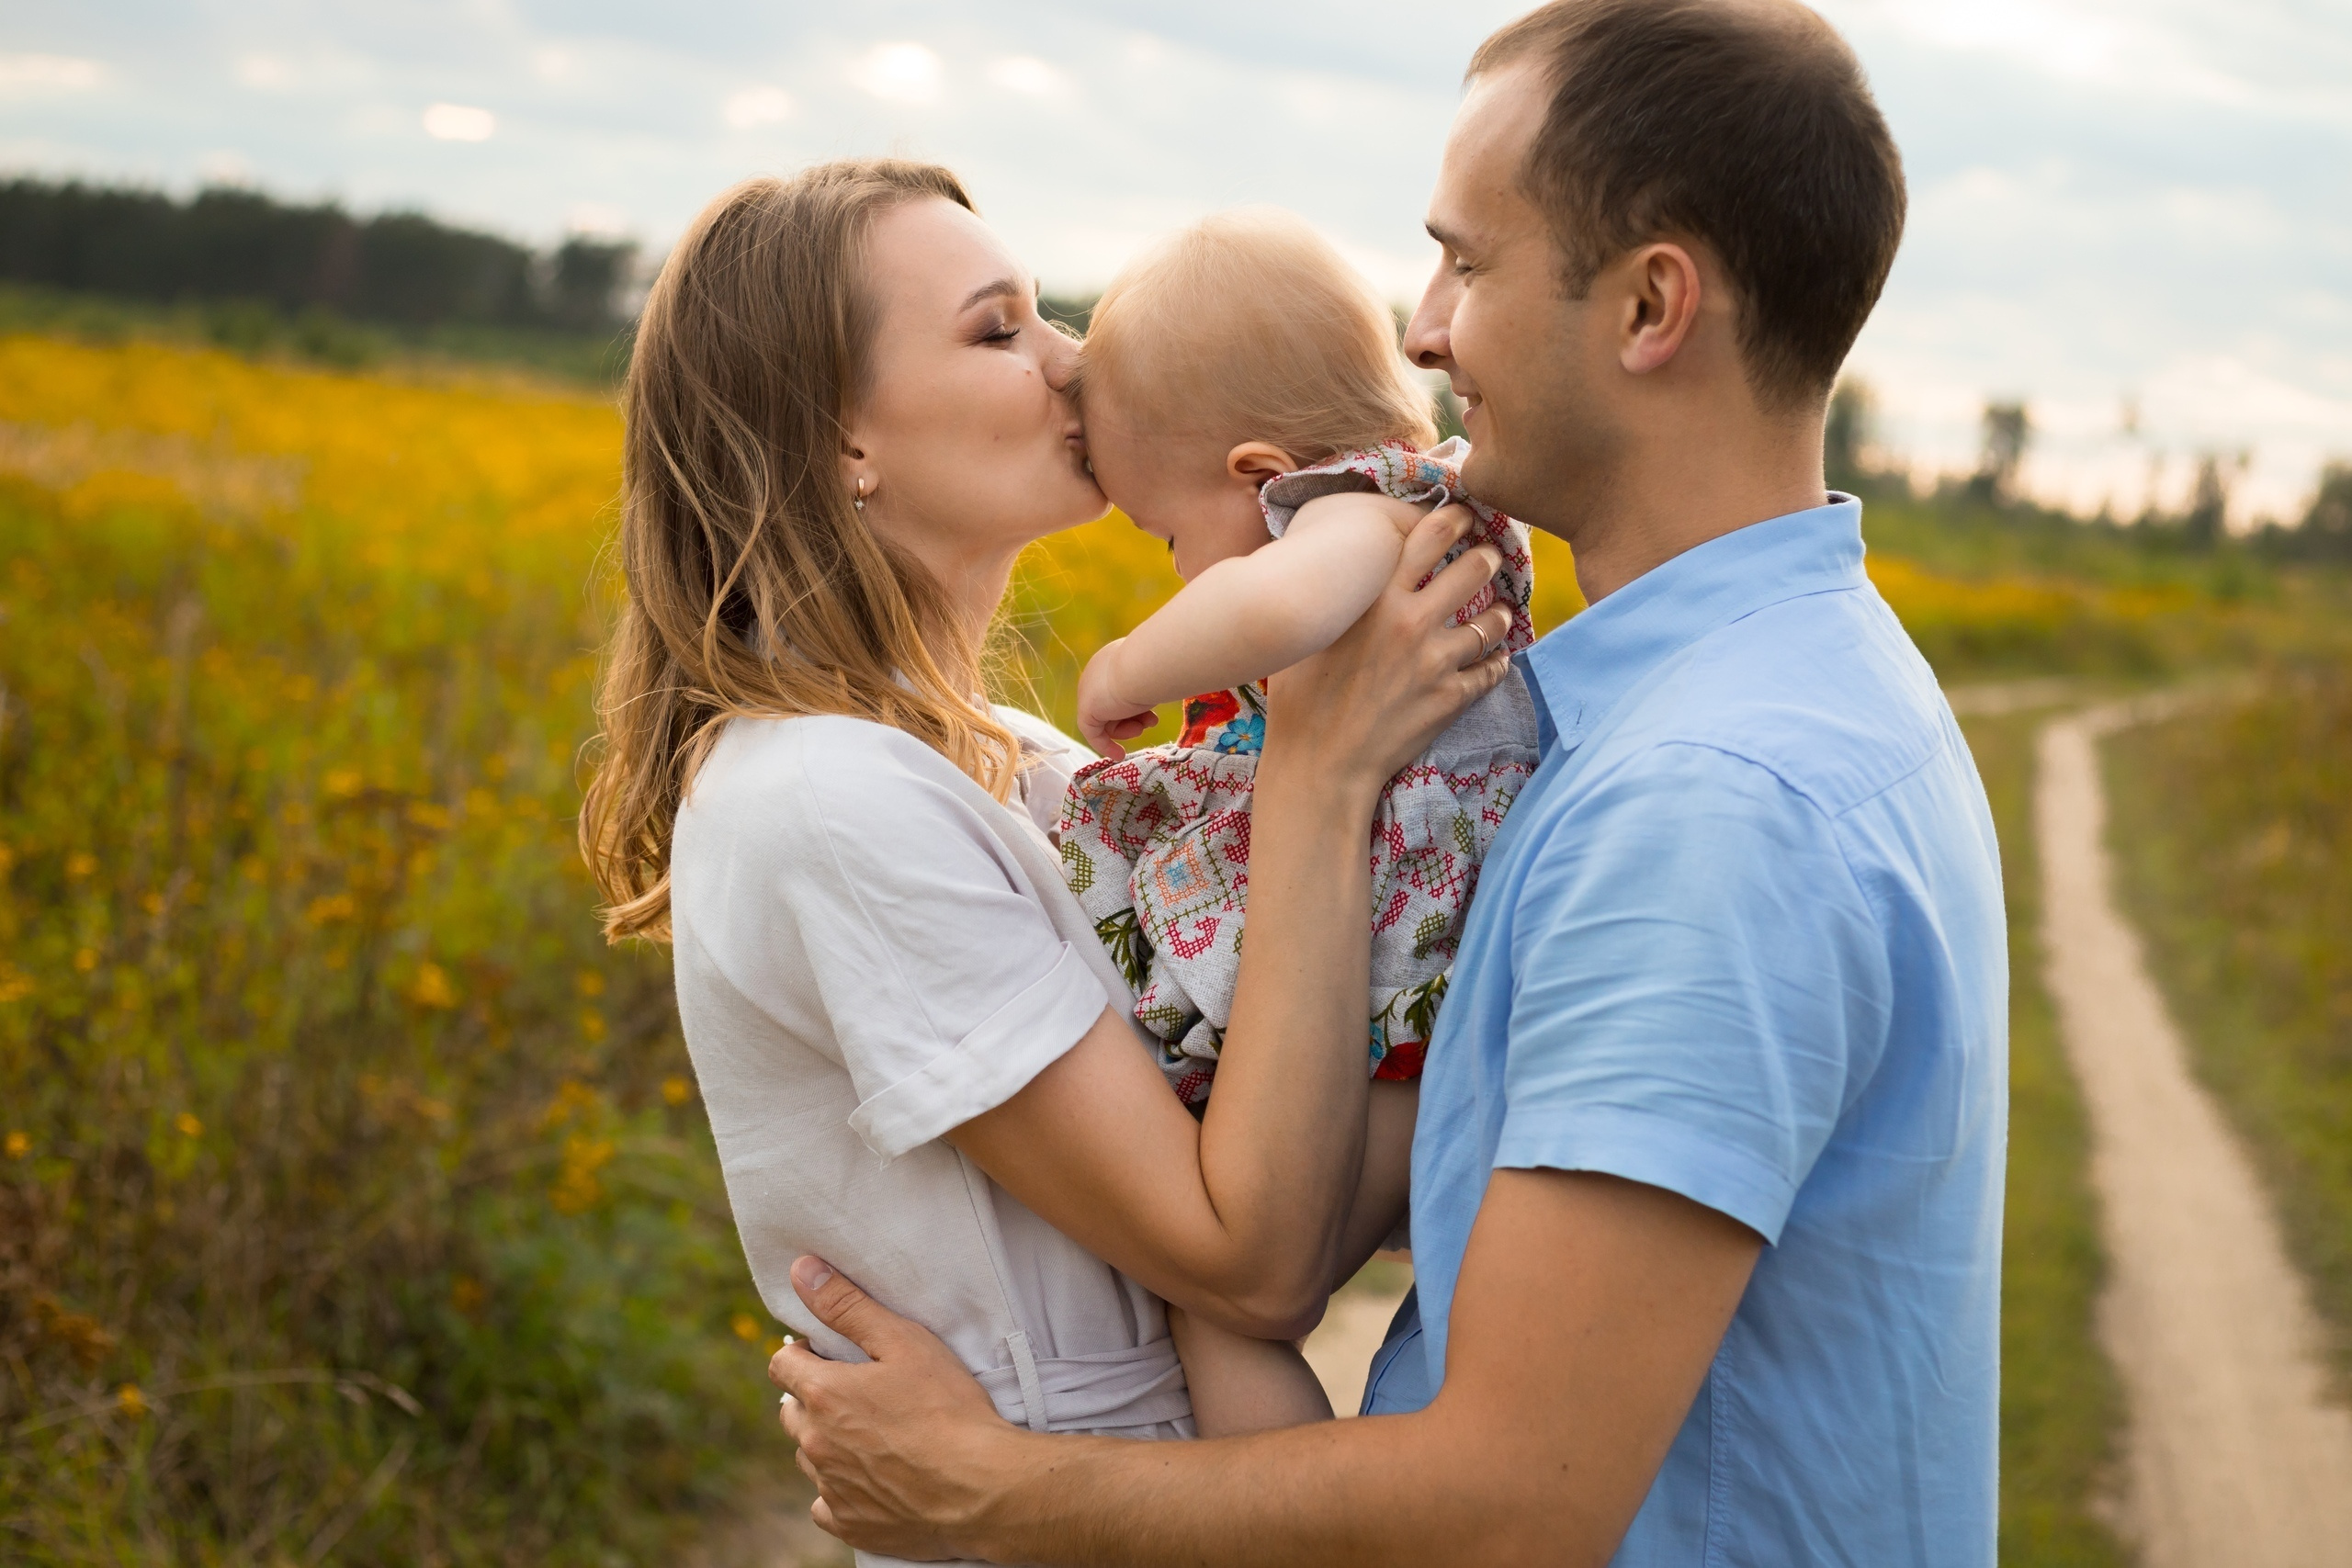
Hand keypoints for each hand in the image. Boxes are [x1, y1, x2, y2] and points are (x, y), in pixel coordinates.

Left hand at [768, 1255, 1025, 1561]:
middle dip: (812, 1397)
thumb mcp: (904, 1341)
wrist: (981, 1486)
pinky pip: (825, 1505)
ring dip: (825, 1442)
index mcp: (824, 1395)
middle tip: (853, 1391)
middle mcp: (817, 1444)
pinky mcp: (850, 1523)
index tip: (827, 1352)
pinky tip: (866, 1480)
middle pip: (791, 1412)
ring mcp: (831, 1488)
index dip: (802, 1353)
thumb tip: (802, 1271)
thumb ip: (848, 1306)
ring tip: (867, 1434)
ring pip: (809, 1457)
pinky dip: (838, 1491)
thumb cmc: (948, 1408)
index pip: (782, 1365)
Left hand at [1075, 638, 1158, 759]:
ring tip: (1145, 726)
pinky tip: (1119, 755)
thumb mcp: (1153, 673)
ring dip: (1127, 729)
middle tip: (1149, 722)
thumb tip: (1163, 682)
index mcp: (1110, 660)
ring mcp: (1088, 692)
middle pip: (1110, 706)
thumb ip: (1150, 681)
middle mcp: (1095, 674)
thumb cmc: (1157, 665)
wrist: (1147, 664)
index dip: (1133, 706)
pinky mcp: (1086, 710)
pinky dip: (1105, 745)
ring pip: (1105, 720)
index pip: (1117, 690)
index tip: (1150, 715)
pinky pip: (1092, 733)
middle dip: (1132, 718)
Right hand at [1261, 503, 1511, 799]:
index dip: (1454, 518)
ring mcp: (1436, 661)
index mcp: (1376, 597)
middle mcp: (1412, 622)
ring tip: (1497, 612)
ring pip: (1492, 621)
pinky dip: (1496, 662)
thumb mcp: (1310, 632)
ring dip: (1498, 614)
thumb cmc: (1300, 696)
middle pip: (1474, 568)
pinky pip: (1492, 669)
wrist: (1320, 762)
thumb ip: (1336, 596)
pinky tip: (1494, 659)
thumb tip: (1339, 567)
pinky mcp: (1451, 697)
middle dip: (1487, 559)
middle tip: (1488, 559)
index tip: (1462, 517)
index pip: (1430, 535)